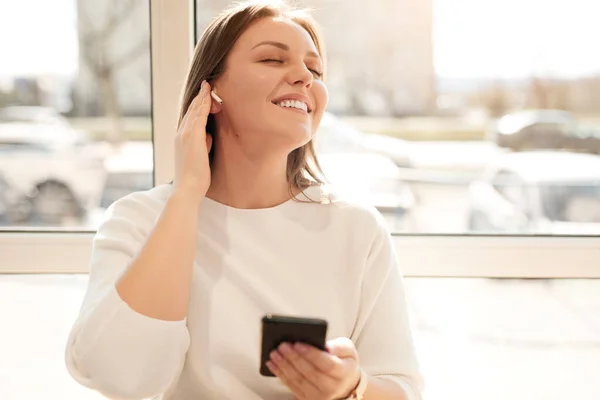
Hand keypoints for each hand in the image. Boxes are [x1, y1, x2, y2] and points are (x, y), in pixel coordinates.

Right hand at [173, 80, 212, 202]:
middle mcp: (181, 134)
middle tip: (207, 84)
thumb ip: (204, 144)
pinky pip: (199, 116)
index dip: (197, 104)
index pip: (189, 117)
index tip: (203, 94)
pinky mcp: (193, 137)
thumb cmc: (195, 178)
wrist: (187, 189)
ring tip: (208, 85)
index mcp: (181, 139)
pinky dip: (204, 104)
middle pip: (191, 110)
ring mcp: (185, 134)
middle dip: (200, 97)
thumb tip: (209, 136)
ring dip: (202, 97)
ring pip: (195, 110)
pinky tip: (209, 95)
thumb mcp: (200, 157)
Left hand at [267, 337, 360, 399]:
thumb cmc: (343, 361)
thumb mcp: (348, 349)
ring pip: (298, 380)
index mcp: (342, 372)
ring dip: (284, 366)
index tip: (298, 343)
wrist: (344, 382)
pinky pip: (291, 386)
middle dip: (294, 358)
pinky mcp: (307, 398)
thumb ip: (339, 346)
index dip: (312, 354)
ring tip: (275, 353)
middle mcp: (331, 387)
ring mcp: (318, 396)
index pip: (327, 364)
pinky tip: (272, 364)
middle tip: (283, 345)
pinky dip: (280, 375)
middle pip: (310, 373)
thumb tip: (325, 347)